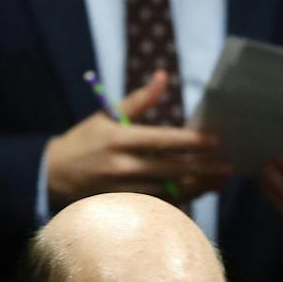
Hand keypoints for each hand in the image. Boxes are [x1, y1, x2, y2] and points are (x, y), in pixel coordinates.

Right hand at [45, 70, 229, 206]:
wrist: (53, 175)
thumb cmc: (84, 141)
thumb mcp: (106, 115)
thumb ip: (139, 100)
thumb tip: (163, 76)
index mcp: (121, 139)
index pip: (164, 140)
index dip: (193, 141)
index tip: (216, 141)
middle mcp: (124, 166)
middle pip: (173, 169)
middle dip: (205, 169)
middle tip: (228, 167)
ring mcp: (124, 189)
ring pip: (170, 191)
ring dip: (198, 187)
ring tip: (219, 181)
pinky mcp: (124, 205)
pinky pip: (159, 205)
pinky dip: (181, 200)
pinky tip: (198, 194)